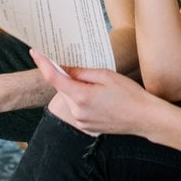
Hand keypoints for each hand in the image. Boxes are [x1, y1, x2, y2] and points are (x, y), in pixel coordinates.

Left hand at [31, 49, 158, 137]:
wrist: (145, 118)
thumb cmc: (129, 94)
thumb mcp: (106, 75)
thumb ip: (82, 72)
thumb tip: (65, 67)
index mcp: (81, 96)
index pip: (54, 78)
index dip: (43, 63)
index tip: (35, 52)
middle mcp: (78, 112)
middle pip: (62, 88)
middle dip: (64, 75)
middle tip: (72, 63)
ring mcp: (81, 122)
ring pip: (70, 98)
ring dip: (75, 88)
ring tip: (95, 84)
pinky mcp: (87, 127)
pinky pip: (77, 109)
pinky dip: (81, 99)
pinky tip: (98, 96)